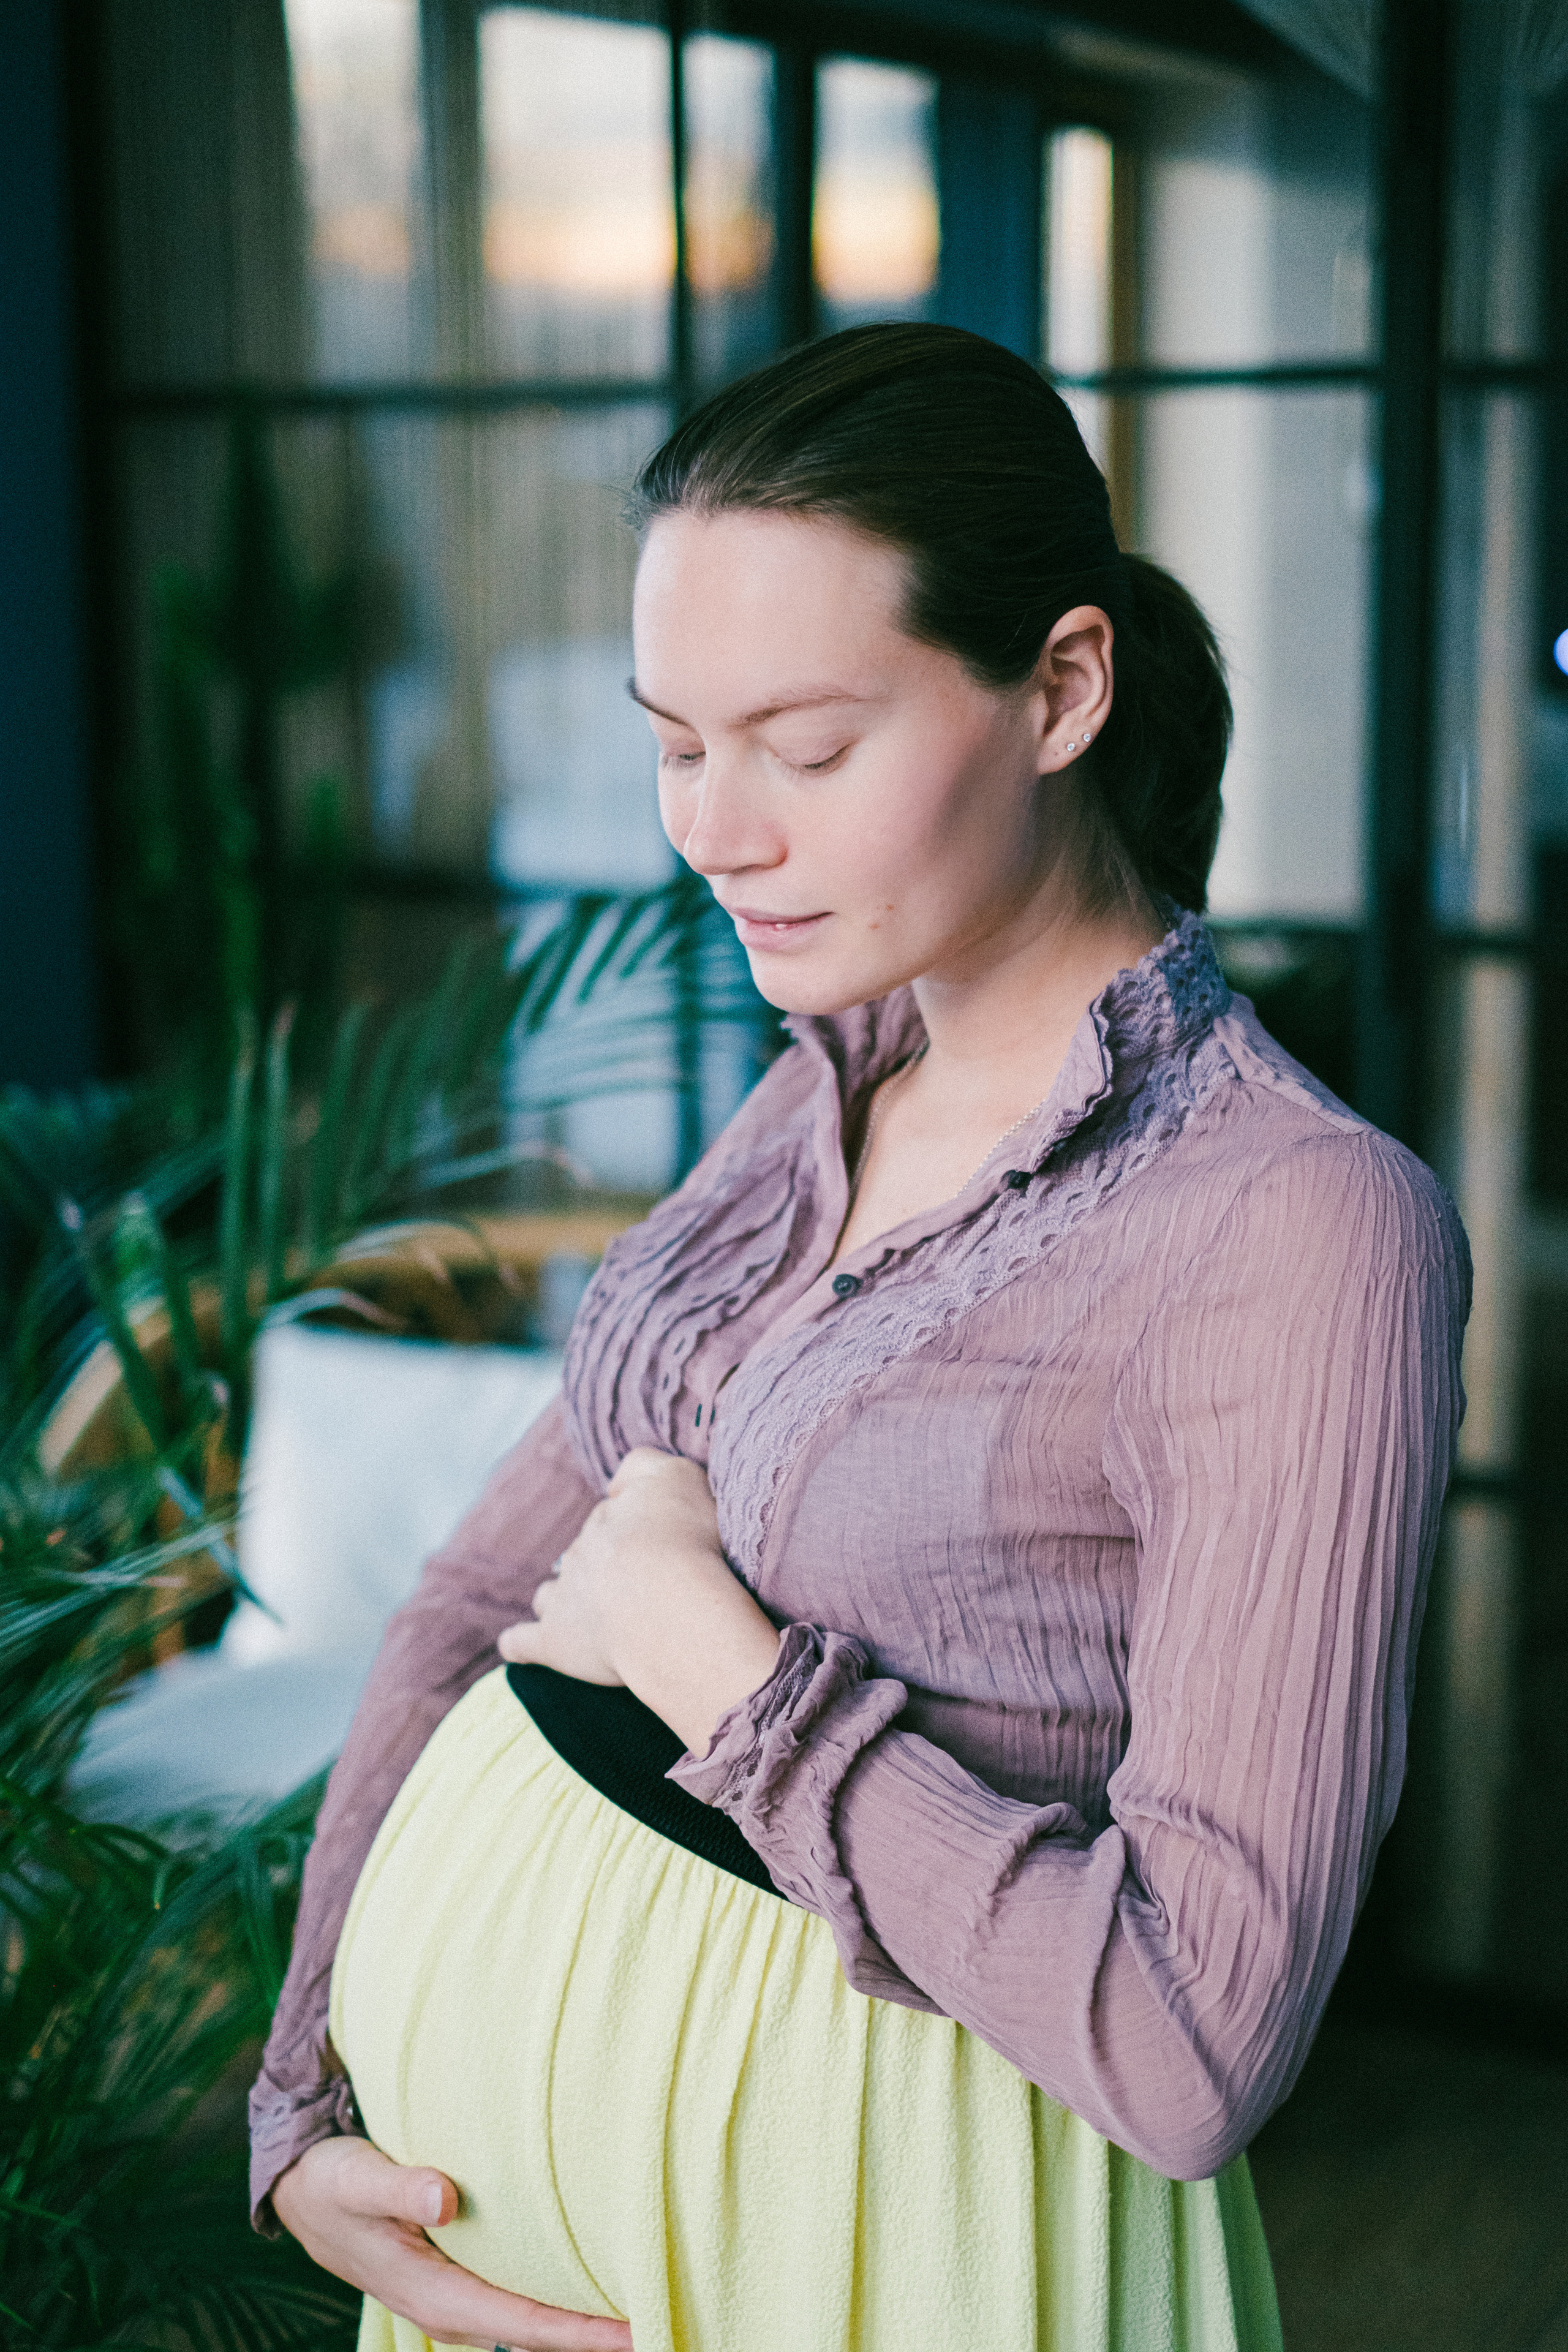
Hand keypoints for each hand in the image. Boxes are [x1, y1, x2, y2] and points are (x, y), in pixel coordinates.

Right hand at [272, 2136, 632, 2350]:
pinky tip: (590, 2291)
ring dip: (579, 2330)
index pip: (522, 2324)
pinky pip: (517, 2307)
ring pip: (528, 2328)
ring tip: (641, 2318)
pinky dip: (556, 2310)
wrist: (305, 2193)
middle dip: (595, 2341)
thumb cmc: (334, 2182)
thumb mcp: (358, 2179)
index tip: (634, 2330)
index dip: (579, 2333)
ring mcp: (455, 2299)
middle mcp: (449, 2309)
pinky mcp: (459, 2282)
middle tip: (663, 2327)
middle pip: (535, 2338)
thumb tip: (444, 2200)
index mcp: (432, 2293)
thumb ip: (401, 2189)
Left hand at [499, 1448, 781, 1753]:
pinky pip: (523, 1641)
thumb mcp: (676, 1478)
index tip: (653, 1543)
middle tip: (638, 1588)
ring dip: (560, 1599)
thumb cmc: (682, 1540)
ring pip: (551, 1593)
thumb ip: (643, 1467)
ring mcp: (563, 1597)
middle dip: (601, 1565)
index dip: (631, 1528)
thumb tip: (616, 1484)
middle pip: (583, 1554)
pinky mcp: (553, 1641)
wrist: (666, 1600)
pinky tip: (513, 1645)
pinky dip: (518, 1642)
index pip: (611, 1514)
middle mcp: (582, 1552)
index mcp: (610, 1518)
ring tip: (583, 1616)